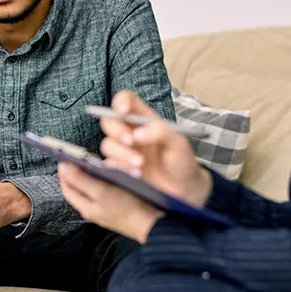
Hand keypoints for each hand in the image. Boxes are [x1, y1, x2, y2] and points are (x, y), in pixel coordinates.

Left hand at [58, 162, 162, 243]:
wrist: (152, 224)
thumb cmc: (127, 209)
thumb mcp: (101, 192)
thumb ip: (80, 180)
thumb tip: (63, 167)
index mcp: (84, 207)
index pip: (66, 187)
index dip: (65, 171)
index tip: (65, 155)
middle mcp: (92, 209)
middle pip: (77, 187)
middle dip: (76, 172)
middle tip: (80, 156)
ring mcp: (103, 208)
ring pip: (90, 187)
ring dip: (90, 174)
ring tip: (93, 162)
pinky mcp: (115, 206)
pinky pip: (103, 189)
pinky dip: (102, 180)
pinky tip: (109, 173)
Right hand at [100, 90, 212, 207]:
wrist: (182, 190)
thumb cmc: (181, 162)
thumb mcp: (179, 144)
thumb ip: (161, 132)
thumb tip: (138, 134)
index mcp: (144, 119)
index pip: (126, 100)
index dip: (121, 102)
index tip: (123, 112)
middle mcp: (130, 132)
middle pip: (109, 121)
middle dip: (117, 131)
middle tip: (131, 142)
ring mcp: (123, 151)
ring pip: (107, 144)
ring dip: (121, 153)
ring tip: (140, 165)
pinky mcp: (119, 168)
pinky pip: (108, 164)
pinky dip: (120, 168)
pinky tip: (136, 174)